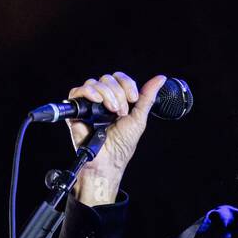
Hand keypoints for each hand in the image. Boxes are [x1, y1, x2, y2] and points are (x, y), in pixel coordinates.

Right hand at [66, 72, 167, 200]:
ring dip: (106, 94)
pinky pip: (77, 91)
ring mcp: (89, 104)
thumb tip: (160, 79)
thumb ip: (147, 98)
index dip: (127, 84)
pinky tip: (97, 101)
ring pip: (94, 83)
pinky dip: (88, 92)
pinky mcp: (76, 110)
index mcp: (116, 100)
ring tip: (111, 112)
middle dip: (118, 93)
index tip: (133, 98)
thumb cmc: (121, 145)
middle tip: (121, 112)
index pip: (119, 78)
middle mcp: (102, 100)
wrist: (108, 159)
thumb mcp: (139, 118)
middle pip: (107, 79)